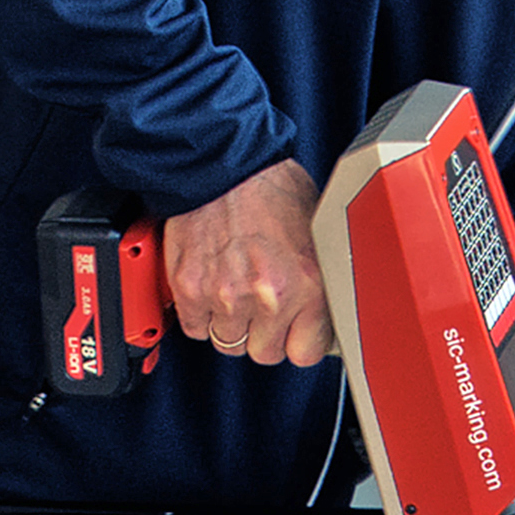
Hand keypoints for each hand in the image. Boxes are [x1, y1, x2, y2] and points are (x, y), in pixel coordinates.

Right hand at [163, 160, 333, 365]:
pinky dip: (201, 313)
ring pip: (228, 343)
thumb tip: (324, 314)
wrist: (222, 161)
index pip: (304, 353)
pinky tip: (212, 286)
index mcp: (307, 283)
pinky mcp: (191, 289)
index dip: (297, 340)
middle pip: (264, 353)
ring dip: (232, 323)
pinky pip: (196, 327)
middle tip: (261, 303)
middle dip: (264, 331)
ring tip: (235, 290)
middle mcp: (268, 295)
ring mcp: (226, 295)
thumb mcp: (315, 232)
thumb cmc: (268, 186)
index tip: (293, 331)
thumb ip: (317, 280)